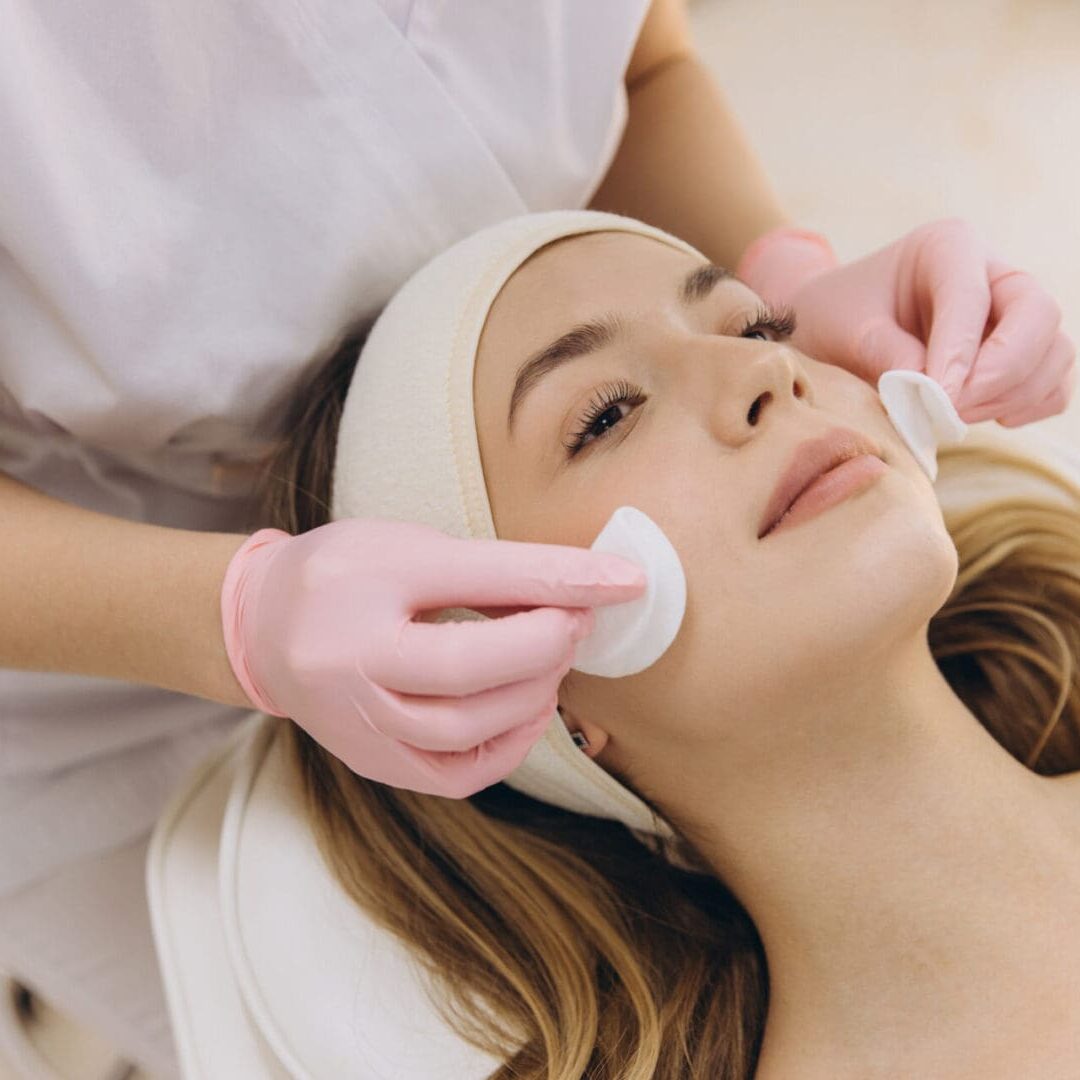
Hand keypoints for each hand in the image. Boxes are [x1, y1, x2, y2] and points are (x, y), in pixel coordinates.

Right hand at [219, 519, 644, 797]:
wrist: (266, 628)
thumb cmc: (345, 574)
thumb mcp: (411, 546)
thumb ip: (490, 571)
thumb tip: (578, 589)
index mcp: (358, 586)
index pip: (475, 579)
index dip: (559, 580)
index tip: (625, 578)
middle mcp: (347, 662)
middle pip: (468, 669)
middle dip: (545, 644)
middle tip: (577, 618)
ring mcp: (355, 724)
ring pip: (465, 730)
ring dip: (532, 693)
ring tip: (553, 657)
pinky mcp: (372, 763)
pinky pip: (455, 774)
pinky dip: (508, 744)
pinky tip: (527, 708)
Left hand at [737, 220, 1075, 427]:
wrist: (834, 324)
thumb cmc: (836, 316)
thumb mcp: (843, 331)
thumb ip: (885, 354)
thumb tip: (932, 392)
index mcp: (947, 246)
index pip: (971, 297)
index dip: (961, 352)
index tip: (940, 399)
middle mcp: (992, 271)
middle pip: (1038, 316)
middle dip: (1002, 373)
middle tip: (951, 412)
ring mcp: (1011, 312)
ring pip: (1053, 351)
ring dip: (1014, 395)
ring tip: (953, 418)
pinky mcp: (1016, 351)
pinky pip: (1051, 381)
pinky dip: (1027, 405)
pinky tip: (983, 417)